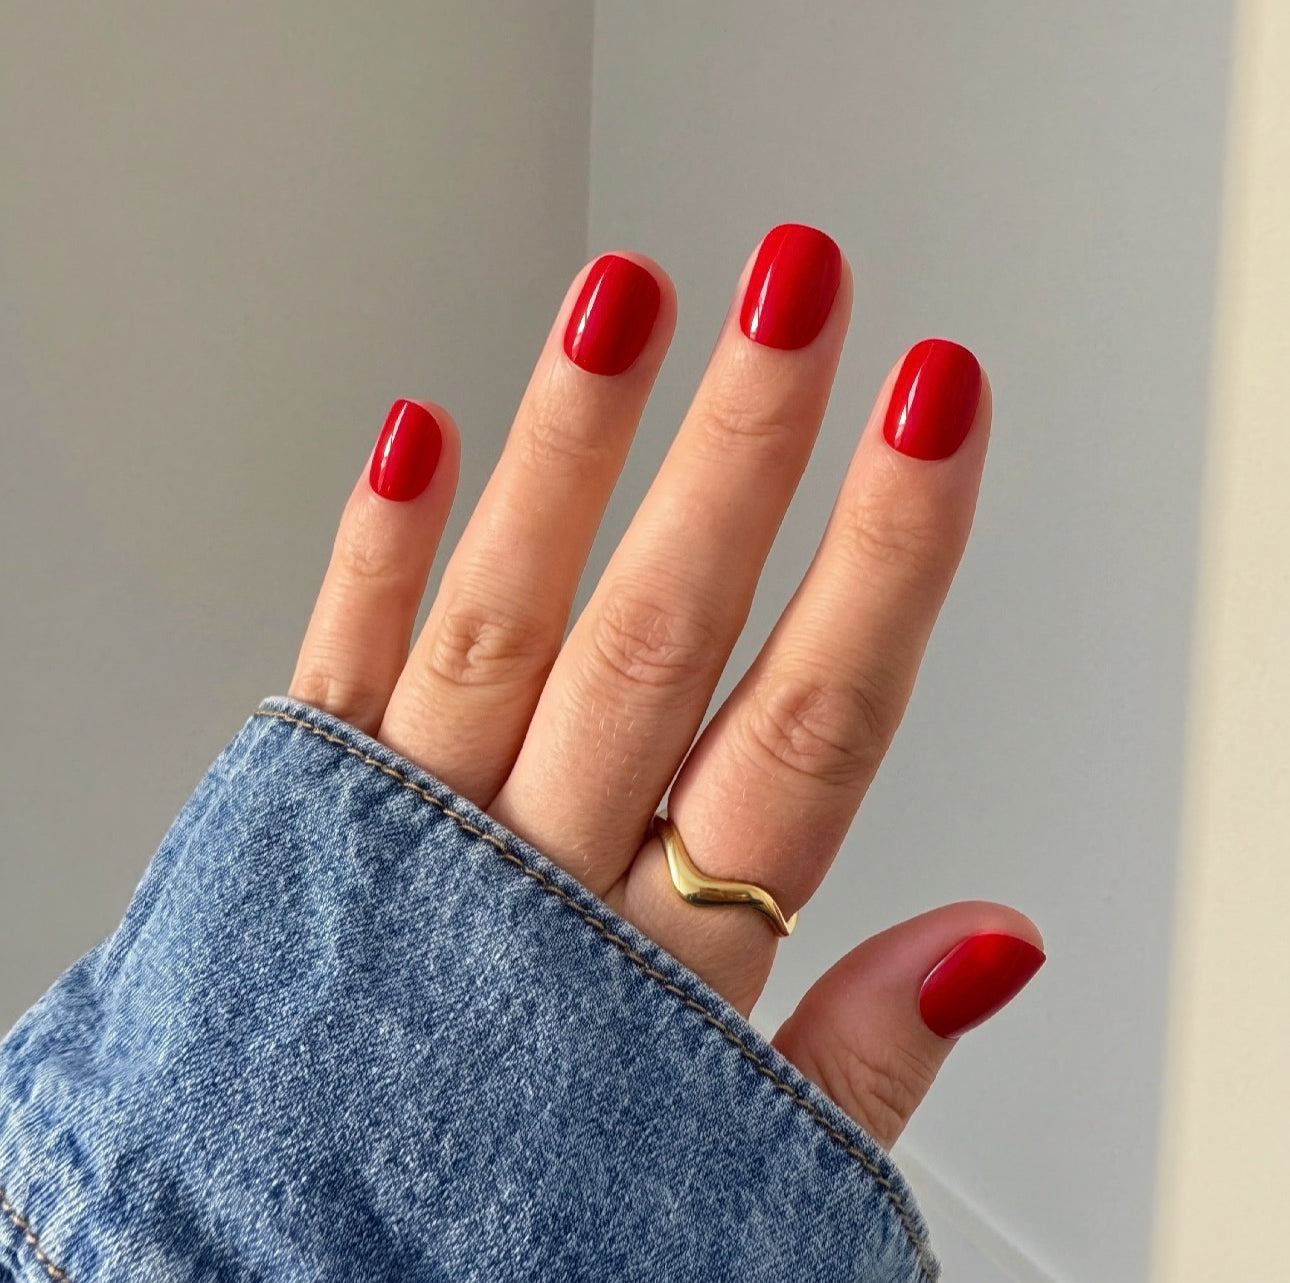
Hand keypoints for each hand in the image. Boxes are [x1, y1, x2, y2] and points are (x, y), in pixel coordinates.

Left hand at [288, 225, 1043, 1148]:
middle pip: (660, 640)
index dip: (882, 563)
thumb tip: (993, 942)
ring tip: (625, 302)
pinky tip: (417, 431)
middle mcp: (534, 885)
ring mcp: (403, 847)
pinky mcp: (292, 831)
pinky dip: (373, 554)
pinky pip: (331, 677)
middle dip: (741, 452)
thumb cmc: (510, 1232)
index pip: (809, 731)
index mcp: (667, 971)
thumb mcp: (728, 1185)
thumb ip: (861, 1058)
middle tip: (799, 294)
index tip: (933, 417)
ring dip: (569, 453)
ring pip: (504, 622)